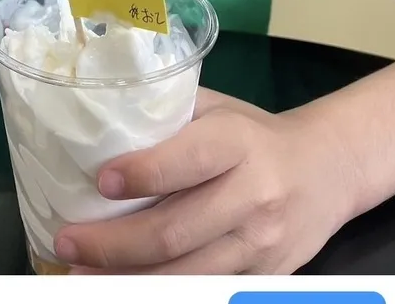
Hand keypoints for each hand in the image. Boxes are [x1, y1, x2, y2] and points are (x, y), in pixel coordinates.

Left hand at [55, 88, 352, 274]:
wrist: (325, 170)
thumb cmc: (253, 132)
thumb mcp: (217, 109)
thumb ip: (169, 117)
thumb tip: (100, 127)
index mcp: (238, 143)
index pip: (187, 162)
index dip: (142, 174)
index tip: (101, 181)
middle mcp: (254, 195)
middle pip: (176, 230)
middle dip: (114, 243)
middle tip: (69, 241)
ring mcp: (260, 244)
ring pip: (187, 274)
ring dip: (127, 280)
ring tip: (81, 275)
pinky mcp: (263, 277)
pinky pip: (205, 290)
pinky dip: (161, 293)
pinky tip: (124, 288)